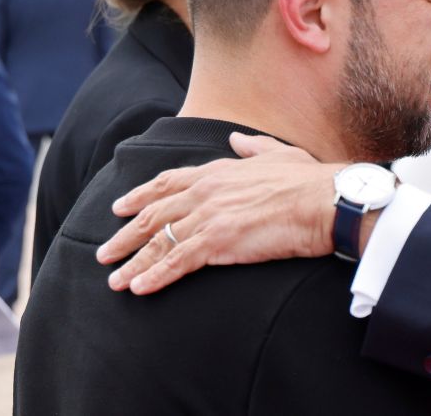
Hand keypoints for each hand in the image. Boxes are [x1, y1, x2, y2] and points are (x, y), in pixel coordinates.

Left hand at [96, 133, 342, 294]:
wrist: (326, 200)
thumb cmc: (311, 180)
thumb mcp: (280, 154)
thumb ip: (253, 147)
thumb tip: (236, 140)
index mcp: (219, 170)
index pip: (168, 183)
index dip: (140, 196)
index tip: (120, 208)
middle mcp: (206, 191)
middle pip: (153, 215)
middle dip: (125, 236)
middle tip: (104, 252)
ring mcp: (209, 216)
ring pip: (159, 242)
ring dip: (133, 263)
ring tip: (114, 280)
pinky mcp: (217, 241)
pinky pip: (177, 262)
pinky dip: (155, 277)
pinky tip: (139, 289)